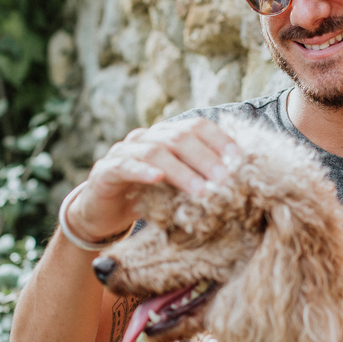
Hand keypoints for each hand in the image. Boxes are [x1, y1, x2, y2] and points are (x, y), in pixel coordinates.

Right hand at [64, 117, 240, 242]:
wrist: (102, 214)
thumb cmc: (145, 199)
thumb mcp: (176, 189)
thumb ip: (199, 181)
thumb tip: (239, 184)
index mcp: (166, 137)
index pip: (196, 127)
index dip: (219, 139)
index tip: (239, 158)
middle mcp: (145, 137)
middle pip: (179, 137)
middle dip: (206, 158)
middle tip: (225, 179)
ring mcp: (124, 152)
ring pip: (155, 152)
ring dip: (182, 171)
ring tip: (201, 191)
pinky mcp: (106, 171)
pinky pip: (125, 166)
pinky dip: (143, 171)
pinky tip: (158, 179)